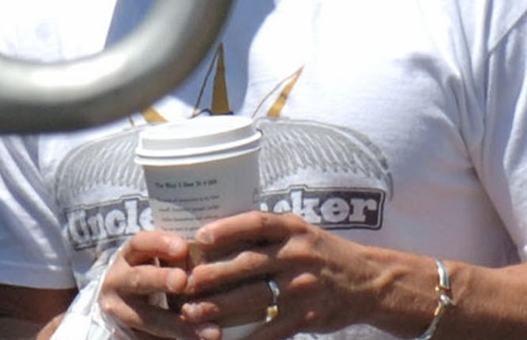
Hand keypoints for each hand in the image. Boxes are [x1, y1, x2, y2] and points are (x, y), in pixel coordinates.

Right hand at [93, 229, 200, 338]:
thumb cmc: (150, 275)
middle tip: (182, 281)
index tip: (183, 247)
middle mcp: (117, 283)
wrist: (120, 307)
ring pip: (148, 319)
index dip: (158, 243)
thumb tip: (209, 249)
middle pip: (138, 279)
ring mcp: (119, 312)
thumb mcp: (153, 261)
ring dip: (179, 325)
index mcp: (126, 257)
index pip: (138, 243)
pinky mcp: (126, 336)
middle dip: (159, 280)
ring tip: (212, 332)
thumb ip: (173, 257)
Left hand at [172, 210, 380, 337]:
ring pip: (255, 299)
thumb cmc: (318, 252)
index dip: (227, 229)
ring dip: (220, 308)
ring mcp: (304, 288)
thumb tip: (208, 235)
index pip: (256, 223)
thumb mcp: (297, 231)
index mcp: (292, 228)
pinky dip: (247, 338)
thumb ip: (263, 233)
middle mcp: (298, 255)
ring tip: (191, 313)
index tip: (199, 237)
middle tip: (184, 283)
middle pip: (249, 264)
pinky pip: (273, 329)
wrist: (368, 281)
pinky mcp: (308, 316)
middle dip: (213, 275)